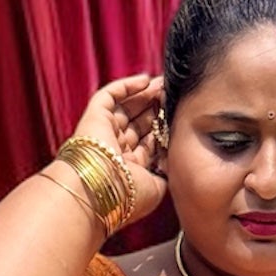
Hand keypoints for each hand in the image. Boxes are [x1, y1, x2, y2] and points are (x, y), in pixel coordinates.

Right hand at [68, 74, 167, 224]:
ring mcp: (105, 132)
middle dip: (157, 108)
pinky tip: (146, 79)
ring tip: (165, 83)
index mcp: (130, 169)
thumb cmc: (129, 196)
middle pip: (140, 122)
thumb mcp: (157, 189)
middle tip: (174, 94)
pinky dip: (127, 86)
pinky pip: (111, 95)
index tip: (180, 115)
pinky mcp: (95, 116)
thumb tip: (174, 158)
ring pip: (127, 107)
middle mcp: (117, 150)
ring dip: (146, 95)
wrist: (100, 190)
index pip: (150, 143)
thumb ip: (167, 172)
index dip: (165, 128)